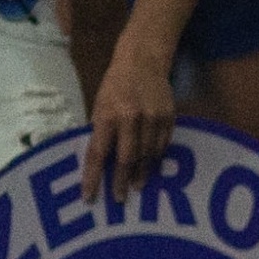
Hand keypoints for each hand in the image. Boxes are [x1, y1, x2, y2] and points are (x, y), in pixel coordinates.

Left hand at [84, 42, 175, 198]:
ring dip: (141, 173)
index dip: (93, 178)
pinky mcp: (169, 117)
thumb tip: (96, 160)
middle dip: (121, 181)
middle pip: (126, 159)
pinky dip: (155, 157)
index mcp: (108, 114)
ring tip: (136, 184)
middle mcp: (131, 117)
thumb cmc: (115, 85)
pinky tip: (151, 164)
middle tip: (119, 198)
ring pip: (147, 155)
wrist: (143, 60)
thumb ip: (99, 130)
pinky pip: (162, 145)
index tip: (89, 197)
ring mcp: (152, 117)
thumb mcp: (99, 103)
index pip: (98, 153)